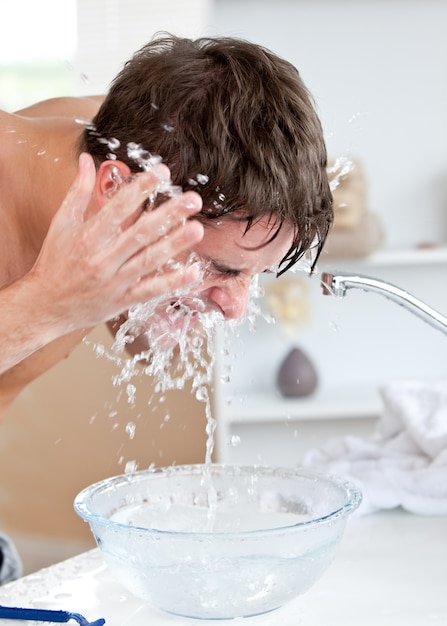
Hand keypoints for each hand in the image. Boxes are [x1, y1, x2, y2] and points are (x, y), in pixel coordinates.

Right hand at [28, 153, 203, 334]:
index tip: (162, 172)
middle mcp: (102, 259)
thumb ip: (78, 192)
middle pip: (140, 233)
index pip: (118, 208)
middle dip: (168, 215)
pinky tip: (193, 271)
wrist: (45, 306)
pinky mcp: (123, 300)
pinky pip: (151, 290)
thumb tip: (87, 160)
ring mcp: (114, 282)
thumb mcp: (60, 224)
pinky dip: (172, 282)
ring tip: (197, 229)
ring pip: (149, 260)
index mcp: (87, 237)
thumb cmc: (54, 263)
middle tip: (192, 199)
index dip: (141, 188)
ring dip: (174, 244)